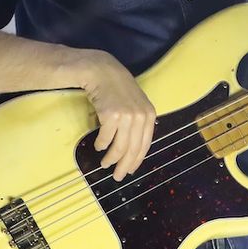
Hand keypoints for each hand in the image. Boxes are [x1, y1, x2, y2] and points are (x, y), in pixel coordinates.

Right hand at [74, 50, 156, 180]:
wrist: (102, 71)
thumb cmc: (117, 89)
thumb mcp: (135, 104)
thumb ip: (138, 123)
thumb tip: (133, 148)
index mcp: (150, 115)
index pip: (145, 145)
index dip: (137, 160)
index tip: (130, 171)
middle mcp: (141, 116)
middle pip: (133, 149)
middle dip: (124, 166)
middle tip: (117, 177)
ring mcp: (127, 116)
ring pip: (119, 147)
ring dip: (111, 158)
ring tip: (105, 164)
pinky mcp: (111, 115)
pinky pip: (105, 138)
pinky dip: (101, 145)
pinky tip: (98, 146)